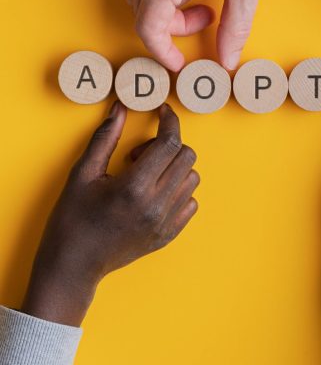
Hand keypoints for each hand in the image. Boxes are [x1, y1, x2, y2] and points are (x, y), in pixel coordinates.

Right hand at [21, 102, 199, 325]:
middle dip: (169, 144)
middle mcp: (156, 205)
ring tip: (145, 176)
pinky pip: (191, 202)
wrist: (72, 267)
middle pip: (187, 157)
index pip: (169, 143)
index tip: (163, 111)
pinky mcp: (169, 235)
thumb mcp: (82, 174)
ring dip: (174, 168)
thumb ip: (105, 138)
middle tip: (141, 154)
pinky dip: (178, 191)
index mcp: (134, 187)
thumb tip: (120, 108)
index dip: (170, 121)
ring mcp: (165, 222)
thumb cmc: (72, 219)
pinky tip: (154, 193)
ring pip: (192, 178)